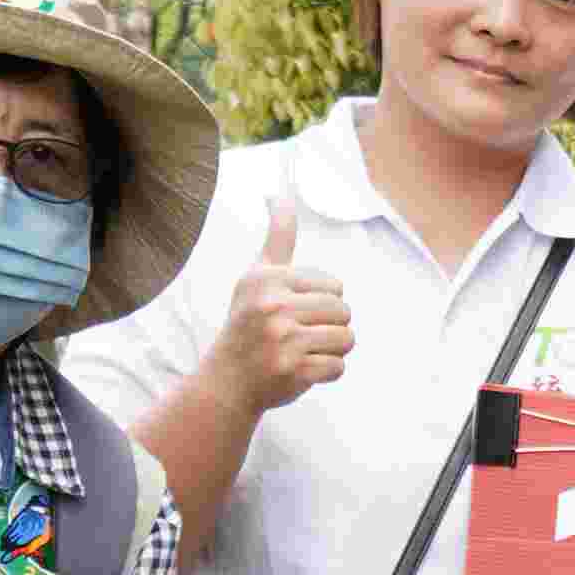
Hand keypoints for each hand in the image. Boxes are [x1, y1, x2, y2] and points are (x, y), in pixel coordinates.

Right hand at [203, 195, 353, 414]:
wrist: (227, 381)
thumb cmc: (248, 323)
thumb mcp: (257, 276)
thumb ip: (278, 238)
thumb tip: (279, 193)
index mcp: (267, 279)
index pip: (335, 286)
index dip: (323, 302)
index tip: (295, 312)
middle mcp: (273, 306)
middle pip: (344, 311)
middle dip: (330, 326)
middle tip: (300, 335)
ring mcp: (283, 340)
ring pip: (347, 339)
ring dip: (332, 349)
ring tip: (304, 351)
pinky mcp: (293, 371)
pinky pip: (338, 367)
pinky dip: (326, 372)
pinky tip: (301, 370)